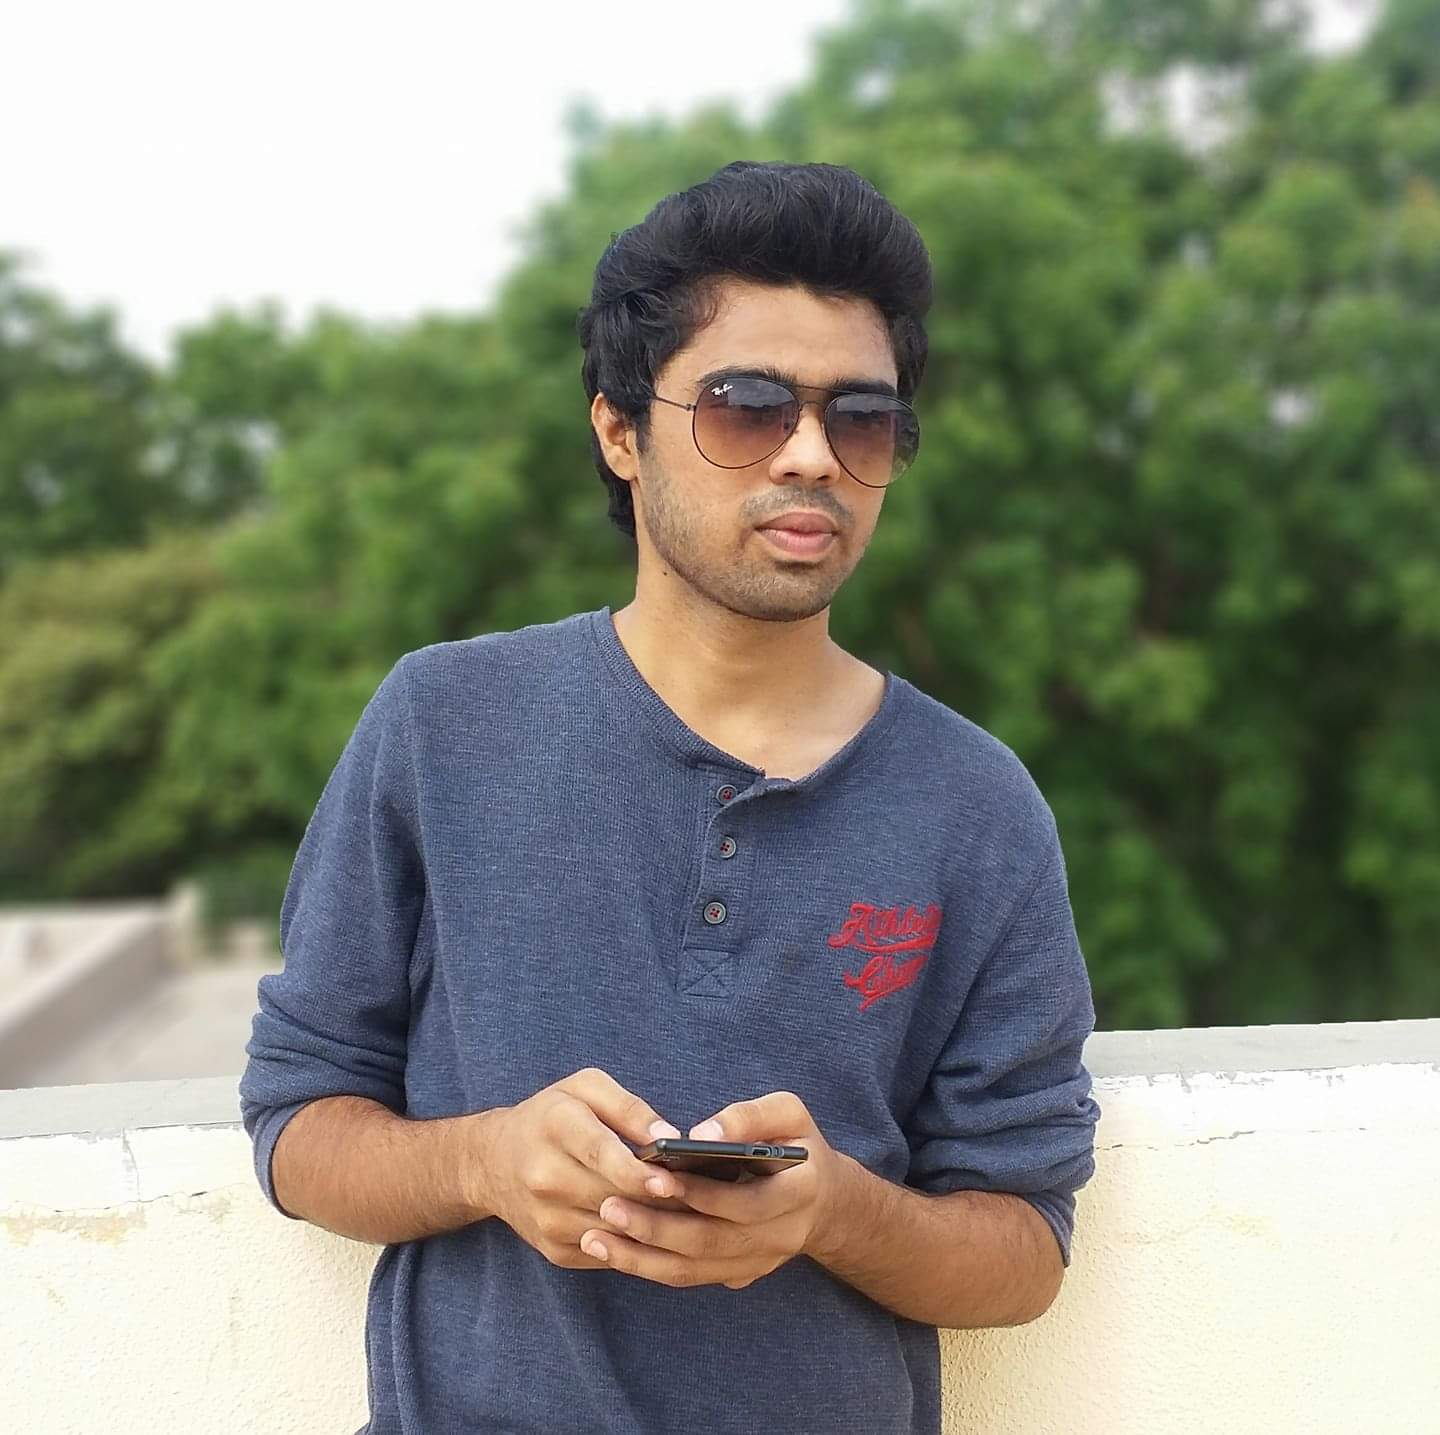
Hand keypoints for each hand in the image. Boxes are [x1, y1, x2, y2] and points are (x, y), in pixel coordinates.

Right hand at [477, 1067, 686, 1270]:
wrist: (492, 1163)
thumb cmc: (551, 1116)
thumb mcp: (585, 1089)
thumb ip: (629, 1107)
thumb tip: (670, 1135)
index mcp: (555, 1126)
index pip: (599, 1152)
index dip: (636, 1171)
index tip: (670, 1181)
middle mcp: (544, 1176)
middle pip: (611, 1196)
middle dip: (656, 1202)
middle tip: (699, 1200)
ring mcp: (546, 1219)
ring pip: (613, 1230)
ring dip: (652, 1228)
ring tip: (690, 1217)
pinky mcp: (553, 1249)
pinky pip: (606, 1253)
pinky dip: (635, 1245)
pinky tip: (660, 1233)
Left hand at [580, 1090, 843, 1290]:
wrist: (822, 1199)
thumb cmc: (797, 1142)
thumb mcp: (788, 1114)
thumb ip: (749, 1117)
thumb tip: (702, 1132)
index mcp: (799, 1194)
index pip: (745, 1204)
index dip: (700, 1195)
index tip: (655, 1177)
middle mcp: (781, 1237)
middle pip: (711, 1243)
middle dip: (656, 1228)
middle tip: (608, 1207)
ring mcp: (759, 1263)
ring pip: (694, 1270)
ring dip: (642, 1258)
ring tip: (595, 1238)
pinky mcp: (738, 1276)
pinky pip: (689, 1277)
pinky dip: (649, 1267)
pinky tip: (614, 1251)